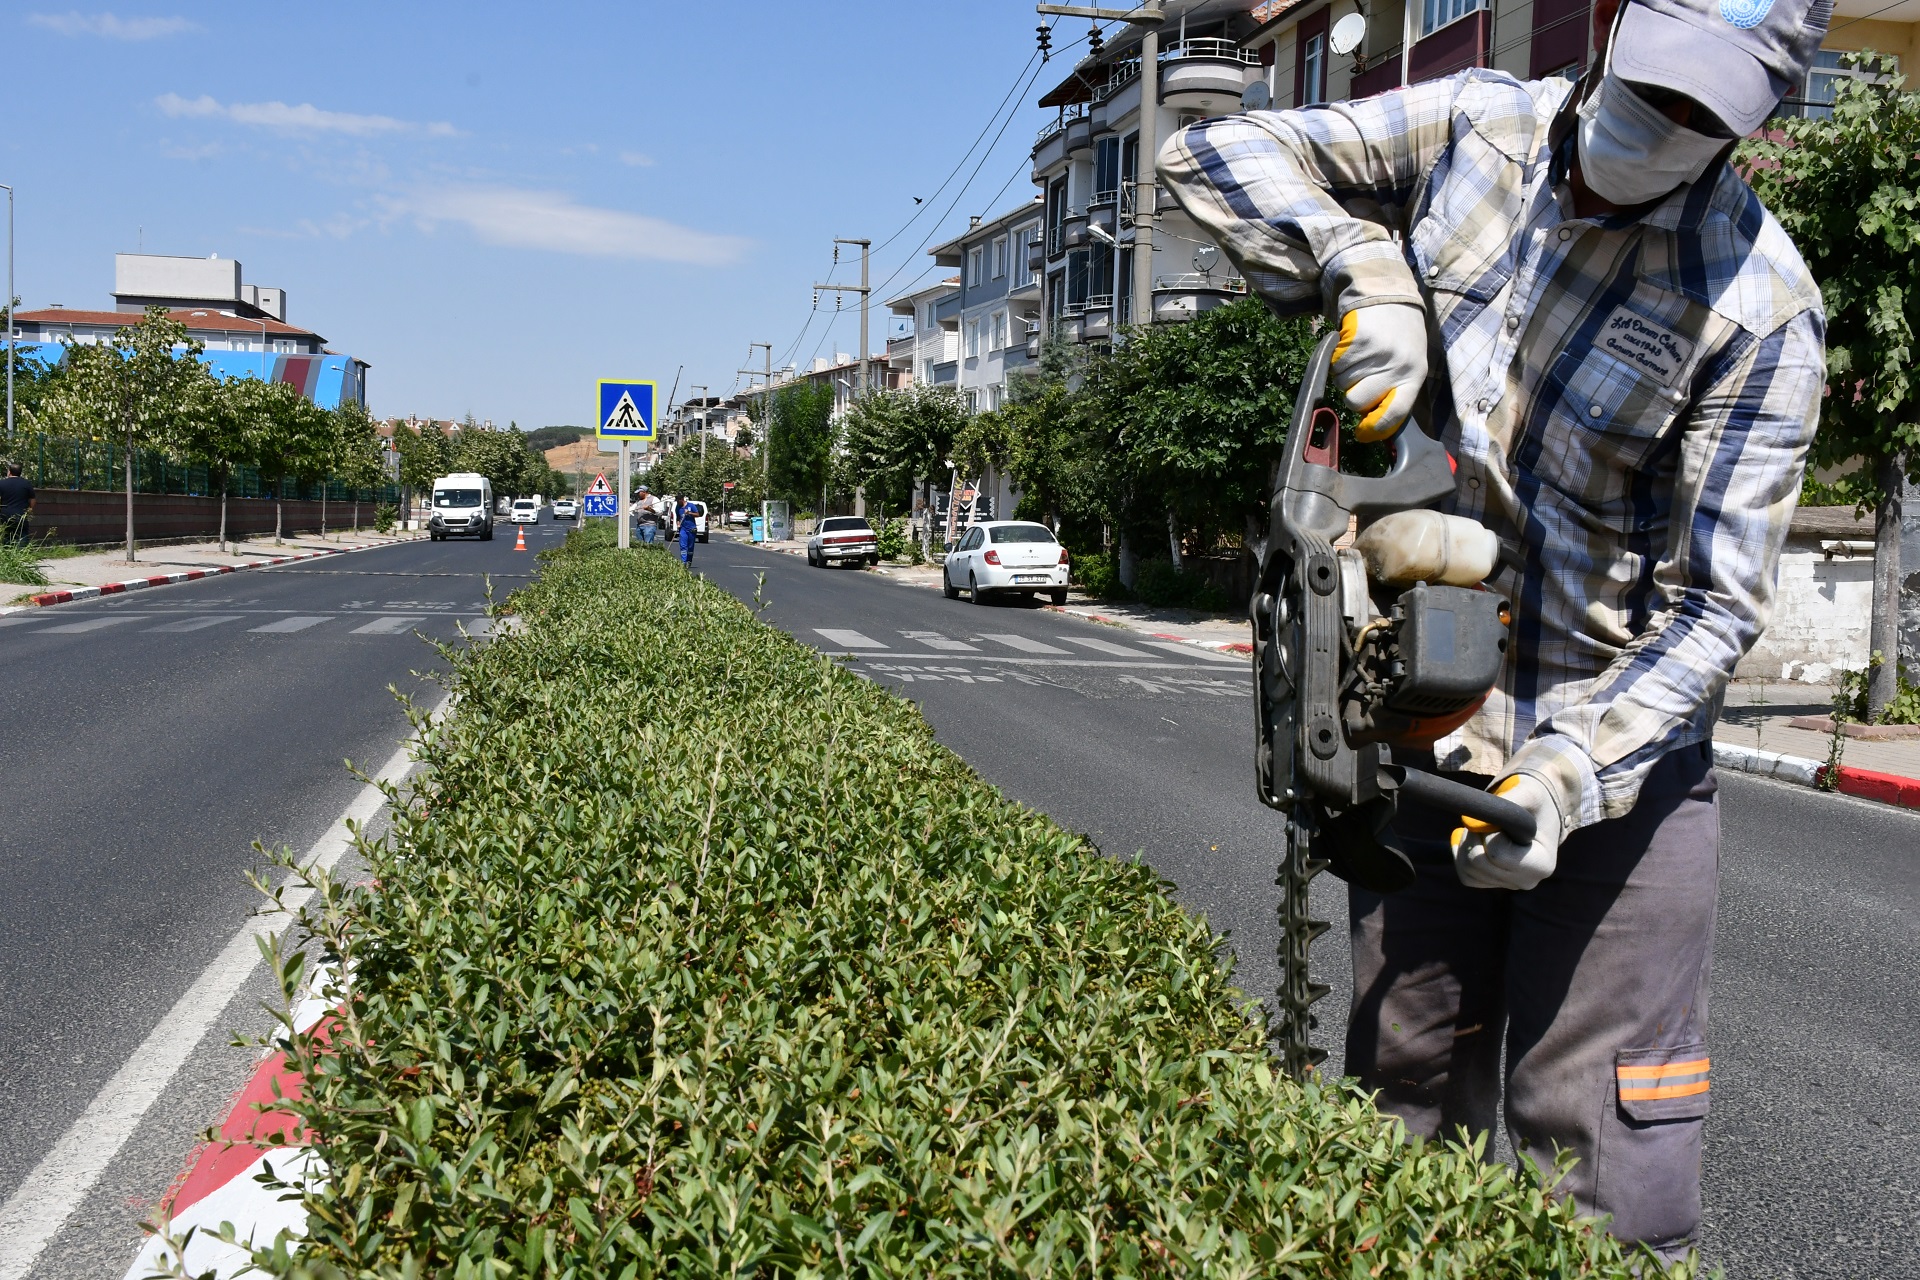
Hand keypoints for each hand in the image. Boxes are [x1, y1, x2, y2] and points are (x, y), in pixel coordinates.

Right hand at [1330, 303, 1427, 441]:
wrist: (1389, 296)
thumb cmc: (1400, 336)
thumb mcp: (1409, 363)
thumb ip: (1395, 391)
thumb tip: (1371, 423)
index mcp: (1414, 376)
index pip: (1394, 414)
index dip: (1375, 429)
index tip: (1362, 433)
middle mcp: (1397, 366)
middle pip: (1357, 402)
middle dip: (1352, 395)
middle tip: (1360, 380)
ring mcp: (1377, 353)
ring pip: (1342, 384)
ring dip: (1344, 375)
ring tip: (1359, 358)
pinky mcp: (1358, 340)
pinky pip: (1335, 365)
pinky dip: (1337, 360)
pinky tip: (1351, 348)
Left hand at [1452, 774, 1561, 891]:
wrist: (1536, 813)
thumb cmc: (1534, 803)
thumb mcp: (1529, 793)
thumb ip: (1506, 801)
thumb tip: (1469, 821)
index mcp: (1542, 864)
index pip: (1497, 855)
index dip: (1489, 832)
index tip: (1500, 820)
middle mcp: (1528, 880)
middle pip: (1478, 863)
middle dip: (1474, 836)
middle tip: (1487, 821)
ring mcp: (1510, 884)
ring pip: (1468, 869)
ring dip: (1467, 844)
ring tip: (1484, 828)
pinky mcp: (1494, 883)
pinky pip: (1466, 875)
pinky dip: (1462, 855)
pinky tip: (1473, 839)